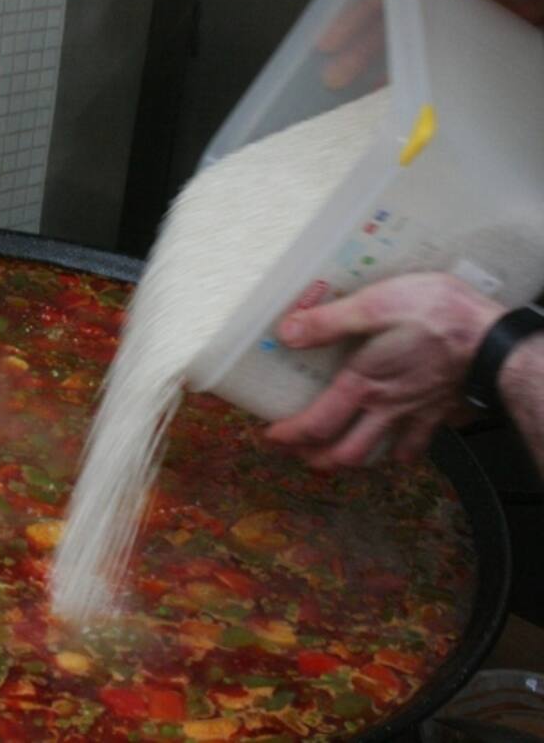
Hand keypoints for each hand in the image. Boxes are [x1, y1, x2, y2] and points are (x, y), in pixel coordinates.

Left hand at [264, 273, 503, 466]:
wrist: (497, 340)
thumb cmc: (437, 316)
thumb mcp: (376, 304)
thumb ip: (330, 321)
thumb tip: (287, 333)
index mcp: (362, 385)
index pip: (316, 424)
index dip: (288, 437)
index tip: (269, 439)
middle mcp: (385, 408)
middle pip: (344, 453)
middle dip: (316, 460)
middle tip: (297, 455)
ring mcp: (415, 415)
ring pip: (378, 456)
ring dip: (353, 462)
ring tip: (336, 458)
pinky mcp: (441, 412)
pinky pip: (419, 445)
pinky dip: (403, 452)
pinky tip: (396, 448)